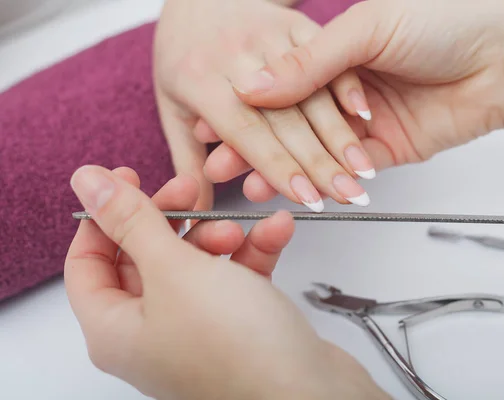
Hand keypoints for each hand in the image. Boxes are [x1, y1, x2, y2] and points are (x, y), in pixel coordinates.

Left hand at [65, 165, 389, 399]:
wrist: (312, 394)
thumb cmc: (239, 348)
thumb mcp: (175, 270)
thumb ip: (131, 222)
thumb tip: (87, 182)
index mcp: (115, 329)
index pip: (86, 261)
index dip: (104, 215)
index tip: (130, 178)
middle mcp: (151, 332)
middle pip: (144, 257)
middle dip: (171, 220)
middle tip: (191, 191)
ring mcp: (196, 330)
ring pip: (194, 264)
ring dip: (217, 235)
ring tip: (238, 229)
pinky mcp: (238, 326)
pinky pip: (235, 277)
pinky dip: (252, 252)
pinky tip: (275, 231)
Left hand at [153, 0, 374, 211]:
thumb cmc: (182, 57)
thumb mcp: (171, 108)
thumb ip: (187, 161)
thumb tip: (193, 214)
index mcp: (200, 80)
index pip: (248, 133)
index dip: (279, 169)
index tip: (307, 199)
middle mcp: (235, 55)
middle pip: (287, 118)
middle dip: (321, 163)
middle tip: (346, 195)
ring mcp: (267, 33)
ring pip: (312, 91)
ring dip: (342, 134)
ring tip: (362, 172)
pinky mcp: (292, 21)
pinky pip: (326, 57)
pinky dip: (347, 86)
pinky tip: (365, 118)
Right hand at [229, 0, 503, 170]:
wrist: (503, 57)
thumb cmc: (444, 24)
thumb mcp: (367, 30)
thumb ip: (309, 62)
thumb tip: (255, 85)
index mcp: (334, 52)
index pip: (279, 86)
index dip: (247, 107)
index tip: (212, 124)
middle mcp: (344, 89)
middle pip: (290, 123)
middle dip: (252, 144)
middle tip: (220, 162)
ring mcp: (362, 123)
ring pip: (313, 151)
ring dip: (279, 168)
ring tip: (246, 183)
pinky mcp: (383, 151)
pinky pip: (345, 169)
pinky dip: (318, 179)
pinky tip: (290, 187)